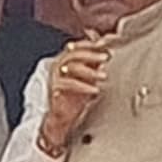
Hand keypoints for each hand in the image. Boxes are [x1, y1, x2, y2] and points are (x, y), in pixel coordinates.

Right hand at [39, 35, 110, 155]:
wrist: (63, 116)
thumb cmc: (76, 95)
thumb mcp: (89, 75)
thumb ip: (95, 60)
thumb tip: (106, 46)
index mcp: (66, 59)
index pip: (77, 46)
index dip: (90, 44)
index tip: (105, 46)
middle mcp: (59, 65)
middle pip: (73, 54)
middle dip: (91, 54)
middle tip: (106, 57)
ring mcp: (56, 77)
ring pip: (71, 67)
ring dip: (90, 71)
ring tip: (103, 76)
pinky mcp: (55, 89)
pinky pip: (68, 84)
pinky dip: (83, 86)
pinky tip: (94, 90)